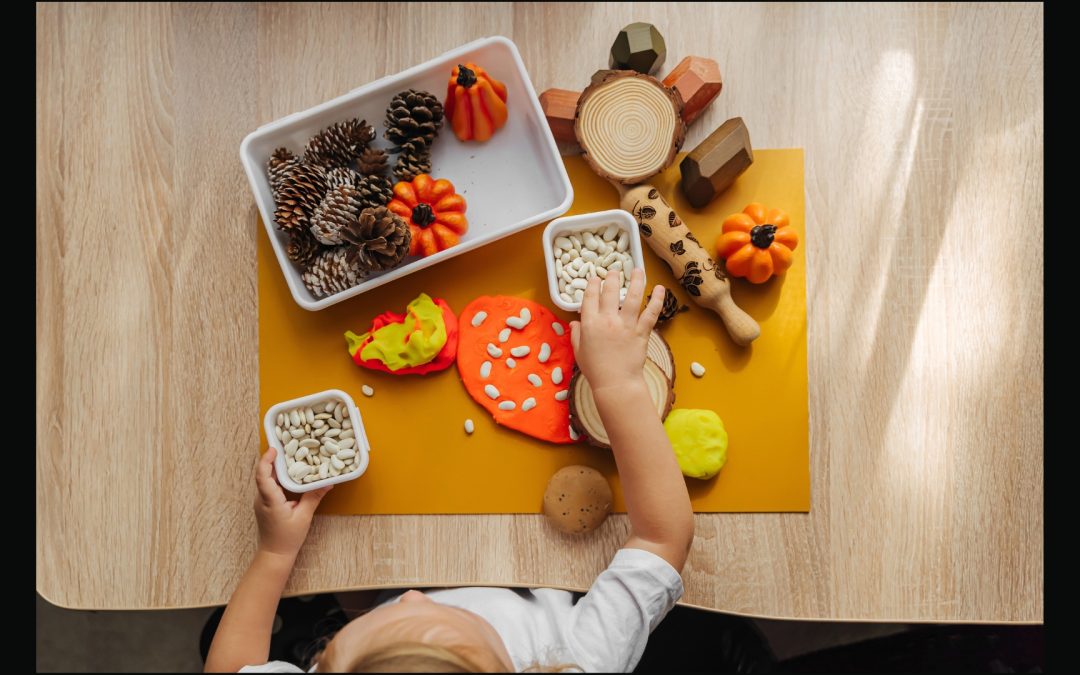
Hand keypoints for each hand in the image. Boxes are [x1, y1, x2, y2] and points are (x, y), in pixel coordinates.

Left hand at [253, 447, 331, 557]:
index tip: (274, 449)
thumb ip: (314, 497)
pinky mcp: (265, 505)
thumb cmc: (288, 538)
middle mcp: (262, 499)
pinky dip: (276, 478)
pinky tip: (288, 475)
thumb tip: (328, 482)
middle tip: (285, 447)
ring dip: (274, 468)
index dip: (266, 460)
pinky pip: (268, 487)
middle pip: (263, 475)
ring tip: (288, 457)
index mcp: (270, 501)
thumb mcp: (304, 516)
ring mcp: (262, 502)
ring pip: (265, 480)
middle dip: (272, 460)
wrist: (274, 555)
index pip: (263, 476)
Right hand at [570, 269, 664, 393]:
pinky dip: (657, 300)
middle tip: (615, 271)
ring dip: (636, 281)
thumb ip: (577, 334)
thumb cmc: (595, 369)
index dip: (592, 284)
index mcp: (590, 323)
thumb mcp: (579, 351)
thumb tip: (576, 322)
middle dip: (613, 277)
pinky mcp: (642, 332)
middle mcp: (608, 320)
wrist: (615, 383)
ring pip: (633, 297)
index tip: (595, 278)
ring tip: (638, 270)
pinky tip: (661, 289)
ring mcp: (626, 325)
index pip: (590, 297)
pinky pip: (651, 313)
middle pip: (611, 291)